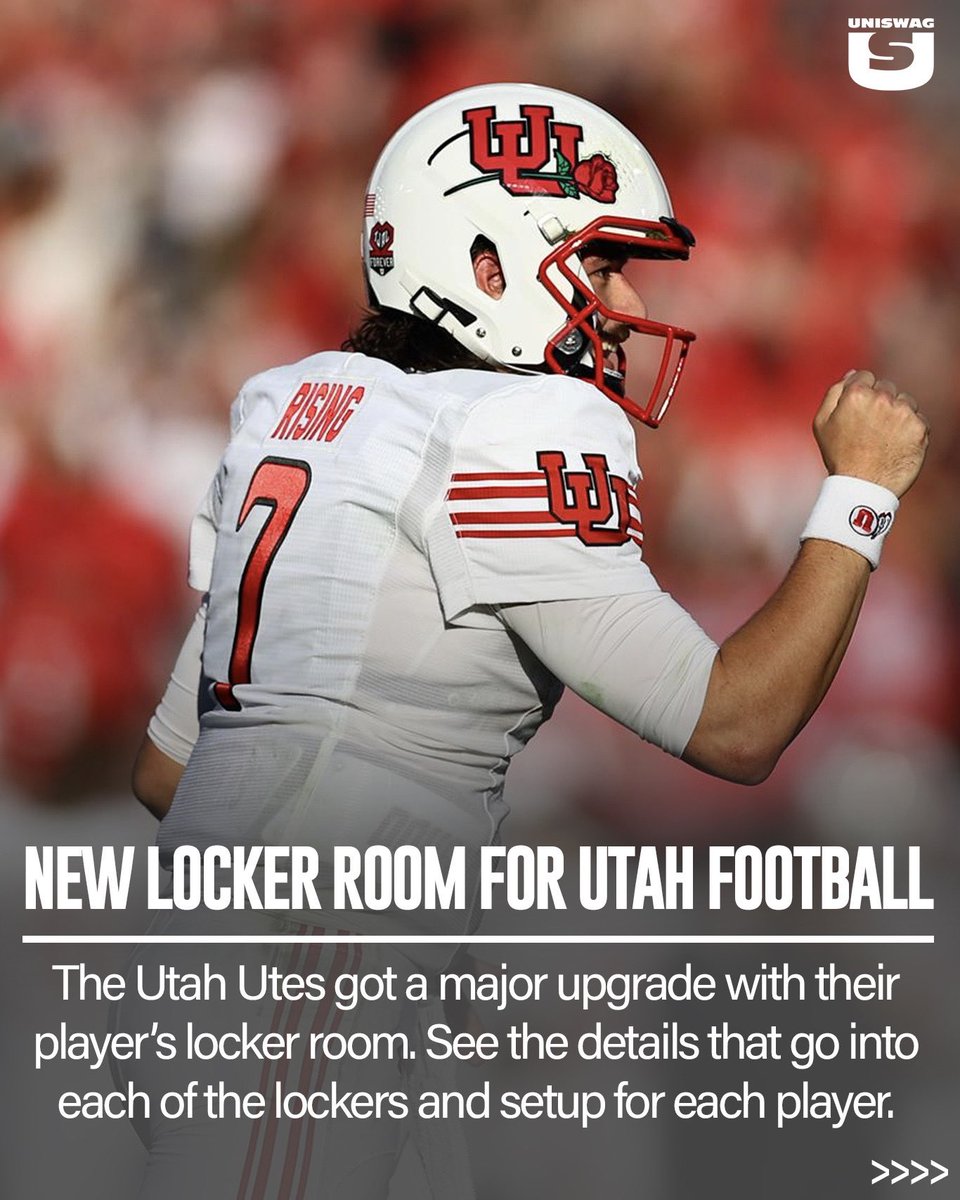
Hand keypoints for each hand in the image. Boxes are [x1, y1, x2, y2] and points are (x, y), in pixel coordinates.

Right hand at [813, 369, 929, 497]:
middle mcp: (882, 398)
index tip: (858, 412)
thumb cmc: (839, 456)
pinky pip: (917, 418)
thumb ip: (834, 393)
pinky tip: (896, 444)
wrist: (863, 486)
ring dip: (896, 414)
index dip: (860, 394)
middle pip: (886, 387)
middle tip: (870, 429)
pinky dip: (909, 429)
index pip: (865, 377)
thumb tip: (852, 374)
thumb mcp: (822, 423)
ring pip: (904, 401)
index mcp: (856, 394)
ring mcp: (903, 412)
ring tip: (883, 438)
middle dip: (879, 402)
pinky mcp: (919, 427)